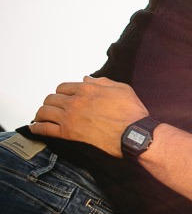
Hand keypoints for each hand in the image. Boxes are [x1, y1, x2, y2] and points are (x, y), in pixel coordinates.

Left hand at [29, 76, 149, 157]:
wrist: (134, 134)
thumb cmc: (132, 112)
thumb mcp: (122, 89)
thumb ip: (102, 82)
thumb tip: (86, 78)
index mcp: (87, 89)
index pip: (64, 87)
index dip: (63, 92)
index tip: (64, 98)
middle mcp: (75, 101)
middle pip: (51, 98)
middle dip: (52, 102)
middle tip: (54, 108)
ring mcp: (70, 117)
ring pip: (44, 111)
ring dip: (42, 113)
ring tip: (43, 116)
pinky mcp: (68, 133)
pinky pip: (44, 128)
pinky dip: (37, 127)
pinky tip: (35, 127)